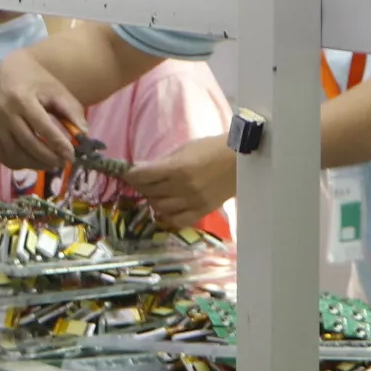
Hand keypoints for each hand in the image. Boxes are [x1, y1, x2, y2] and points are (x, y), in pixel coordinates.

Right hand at [0, 46, 87, 172]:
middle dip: (48, 156)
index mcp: (22, 98)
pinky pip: (2, 155)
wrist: (10, 72)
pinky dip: (18, 164)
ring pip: (14, 153)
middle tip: (64, 163)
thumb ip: (72, 112)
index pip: (42, 126)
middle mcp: (5, 112)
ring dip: (34, 164)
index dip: (58, 143)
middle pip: (27, 142)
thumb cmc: (38, 82)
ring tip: (52, 165)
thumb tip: (84, 135)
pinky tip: (33, 163)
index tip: (71, 155)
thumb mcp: (58, 91)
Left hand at [122, 136, 237, 226]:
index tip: (129, 173)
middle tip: (142, 181)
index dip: (131, 175)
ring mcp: (192, 202)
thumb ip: (162, 161)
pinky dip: (166, 216)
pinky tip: (165, 208)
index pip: (143, 176)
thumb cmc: (212, 148)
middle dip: (141, 186)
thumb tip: (138, 169)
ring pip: (159, 208)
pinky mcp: (202, 212)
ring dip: (153, 200)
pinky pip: (177, 221)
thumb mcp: (185, 149)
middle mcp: (183, 188)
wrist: (242, 161)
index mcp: (178, 168)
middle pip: (149, 192)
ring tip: (155, 192)